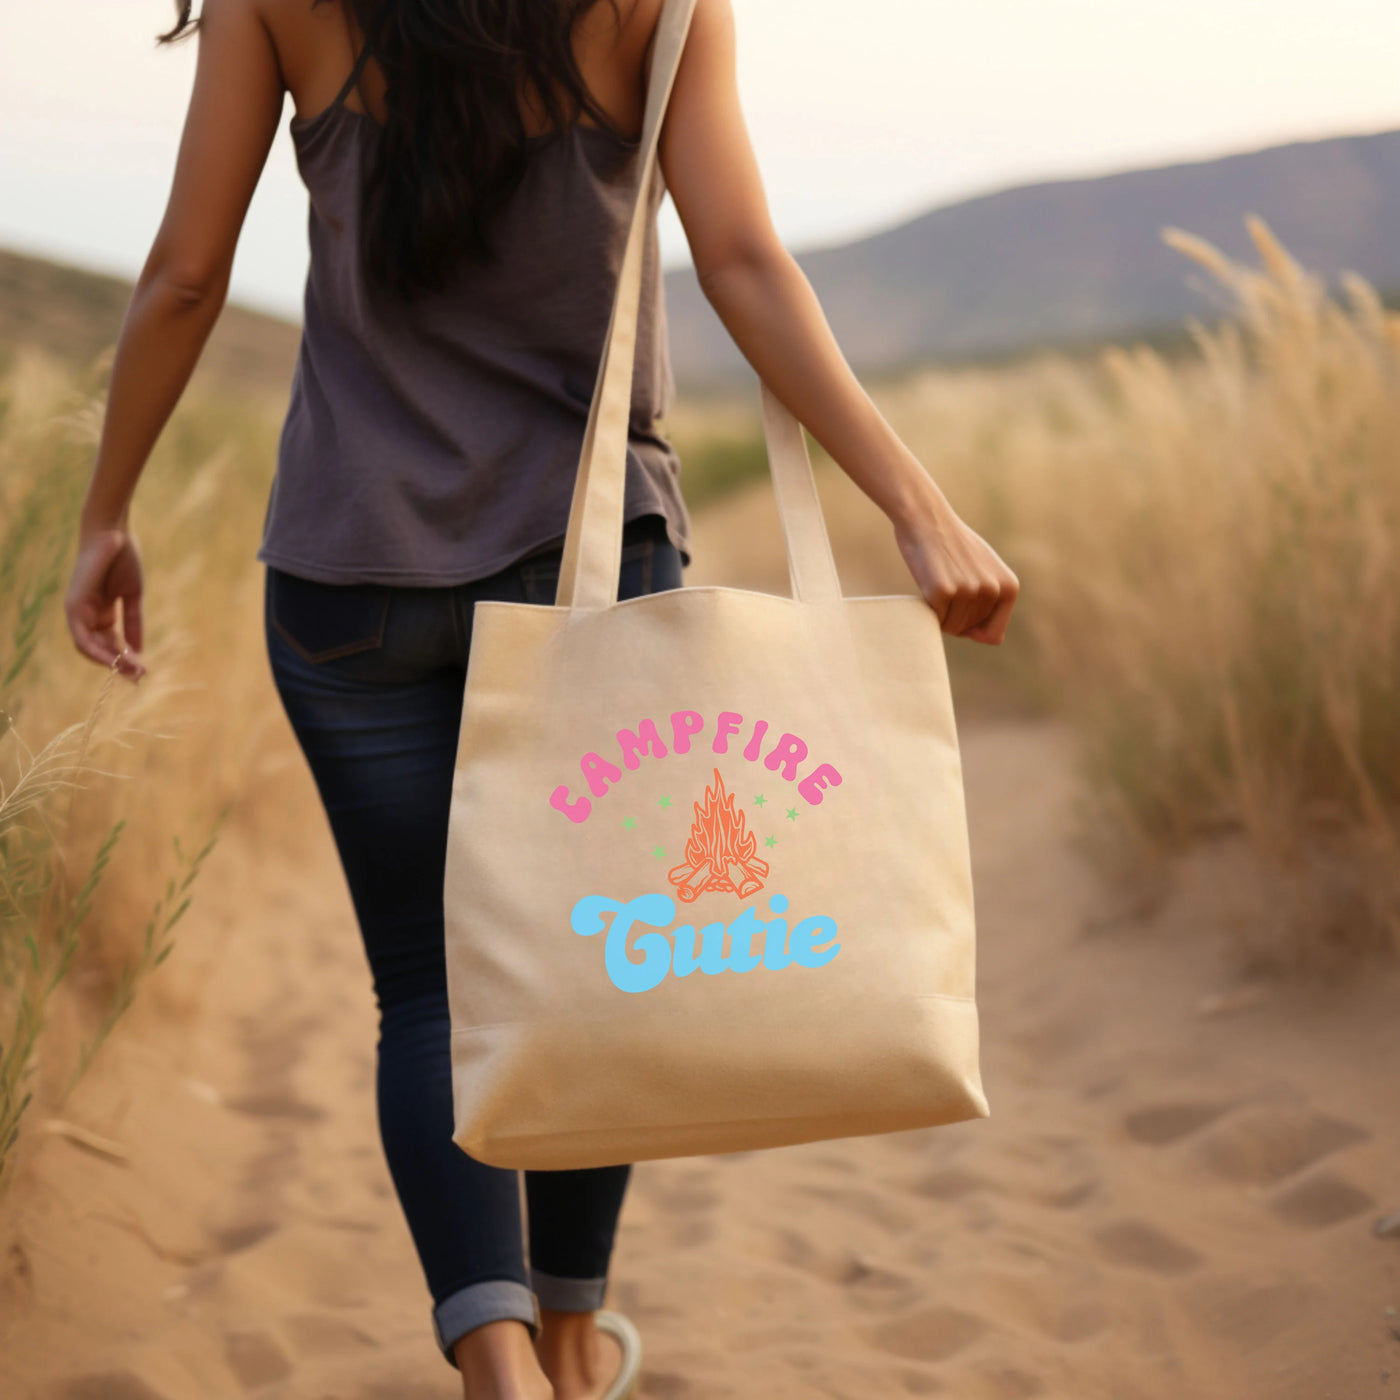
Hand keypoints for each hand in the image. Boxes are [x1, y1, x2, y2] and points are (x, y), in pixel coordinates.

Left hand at [65, 523, 146, 680]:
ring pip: (88, 648)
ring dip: (110, 662)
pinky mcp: (73, 607)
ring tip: (132, 670)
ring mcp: (78, 611)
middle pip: (100, 648)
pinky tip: (114, 659)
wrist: (113, 534)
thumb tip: (138, 650)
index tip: (143, 670)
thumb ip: (133, 623)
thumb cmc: (124, 559)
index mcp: (101, 611)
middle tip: (140, 676)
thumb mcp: (132, 597)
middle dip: (120, 664)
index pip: (111, 642)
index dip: (126, 657)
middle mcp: (86, 614)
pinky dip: (97, 651)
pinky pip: (82, 638)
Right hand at [893, 493, 1018, 644]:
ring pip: (952, 628)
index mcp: (1009, 587)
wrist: (927, 518)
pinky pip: (935, 619)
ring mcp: (969, 591)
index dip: (975, 630)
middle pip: (970, 631)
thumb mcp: (986, 570)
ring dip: (942, 614)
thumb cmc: (953, 545)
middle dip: (955, 618)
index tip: (963, 612)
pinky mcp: (943, 591)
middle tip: (947, 587)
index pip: (994, 635)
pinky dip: (929, 608)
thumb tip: (994, 640)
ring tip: (939, 583)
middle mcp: (993, 590)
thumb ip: (995, 601)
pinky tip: (929, 583)